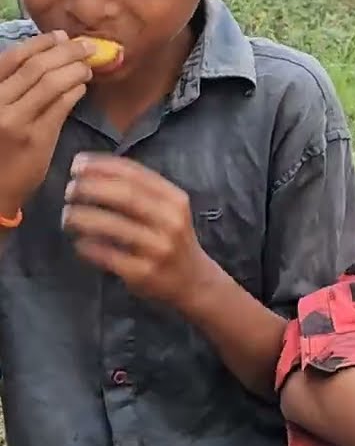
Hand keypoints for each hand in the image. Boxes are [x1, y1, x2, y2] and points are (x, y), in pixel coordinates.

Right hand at [0, 31, 93, 212]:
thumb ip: (14, 88)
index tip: (61, 36)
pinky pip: (62, 105)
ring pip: (51, 83)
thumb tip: (47, 57)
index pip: (13, 58)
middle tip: (87, 47)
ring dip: (75, 69)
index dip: (40, 43)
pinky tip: (82, 87)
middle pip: (36, 67)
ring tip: (88, 67)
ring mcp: (16, 120)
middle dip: (66, 52)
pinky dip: (75, 90)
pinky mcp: (37, 137)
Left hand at [61, 153, 217, 308]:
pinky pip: (106, 255)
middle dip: (89, 188)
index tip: (76, 165)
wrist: (194, 281)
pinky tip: (79, 243)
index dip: (102, 166)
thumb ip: (140, 190)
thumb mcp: (168, 210)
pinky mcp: (143, 273)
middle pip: (124, 196)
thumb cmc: (172, 239)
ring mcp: (158, 248)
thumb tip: (92, 171)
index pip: (135, 173)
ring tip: (68, 217)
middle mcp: (170, 221)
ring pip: (112, 225)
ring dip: (81, 217)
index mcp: (175, 200)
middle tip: (69, 191)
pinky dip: (86, 246)